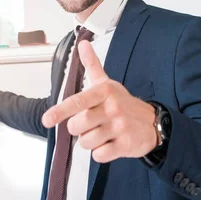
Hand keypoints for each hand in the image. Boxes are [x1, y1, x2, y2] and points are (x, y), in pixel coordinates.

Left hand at [42, 40, 157, 162]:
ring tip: (103, 133)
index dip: (60, 111)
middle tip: (91, 124)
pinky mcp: (125, 144)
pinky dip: (101, 153)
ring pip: (86, 142)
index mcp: (104, 92)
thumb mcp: (108, 83)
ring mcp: (119, 127)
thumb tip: (82, 44)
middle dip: (79, 129)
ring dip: (90, 142)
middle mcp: (112, 108)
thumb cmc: (124, 103)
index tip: (47, 119)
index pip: (78, 102)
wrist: (153, 122)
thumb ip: (92, 65)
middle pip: (76, 126)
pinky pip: (99, 155)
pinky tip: (110, 143)